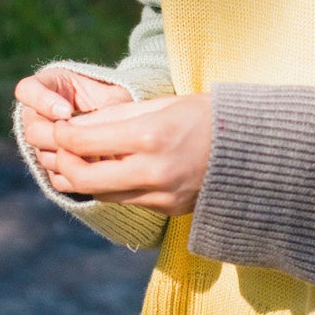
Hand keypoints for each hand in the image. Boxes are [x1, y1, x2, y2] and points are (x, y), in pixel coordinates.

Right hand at [15, 66, 131, 169]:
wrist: (121, 125)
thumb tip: (98, 129)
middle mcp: (37, 114)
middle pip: (33, 131)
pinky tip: (96, 167)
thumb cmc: (115, 102)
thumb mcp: (116, 96)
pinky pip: (55, 177)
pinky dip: (76, 175)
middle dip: (59, 137)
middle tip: (84, 138)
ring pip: (42, 156)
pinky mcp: (54, 166)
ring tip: (98, 152)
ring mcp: (43, 143)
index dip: (42, 102)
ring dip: (70, 157)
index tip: (67, 111)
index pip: (27, 90)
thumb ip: (110, 106)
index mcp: (49, 86)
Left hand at [44, 94, 211, 214]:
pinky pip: (127, 201)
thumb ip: (118, 116)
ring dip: (84, 179)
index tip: (57, 127)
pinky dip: (112, 187)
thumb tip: (76, 124)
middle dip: (64, 163)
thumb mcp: (164, 104)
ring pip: (102, 195)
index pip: (85, 142)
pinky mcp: (170, 209)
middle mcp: (153, 171)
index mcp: (151, 136)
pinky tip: (109, 172)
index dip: (62, 135)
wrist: (257, 150)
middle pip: (84, 178)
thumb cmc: (209, 116)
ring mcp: (162, 195)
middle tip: (61, 150)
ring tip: (79, 161)